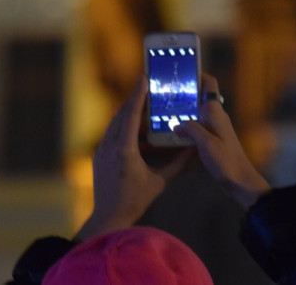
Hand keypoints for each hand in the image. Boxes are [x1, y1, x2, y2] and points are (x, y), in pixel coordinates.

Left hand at [75, 76, 193, 240]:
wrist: (109, 217)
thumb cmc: (135, 200)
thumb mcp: (159, 182)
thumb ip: (178, 165)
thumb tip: (195, 150)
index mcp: (124, 150)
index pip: (131, 115)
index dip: (138, 95)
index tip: (143, 78)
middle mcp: (109, 145)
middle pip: (122, 115)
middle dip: (135, 100)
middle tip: (148, 86)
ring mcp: (102, 150)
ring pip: (116, 124)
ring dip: (131, 114)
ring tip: (146, 106)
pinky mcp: (100, 155)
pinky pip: (113, 135)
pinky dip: (126, 129)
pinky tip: (139, 131)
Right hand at [174, 73, 269, 208]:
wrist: (239, 181)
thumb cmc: (226, 161)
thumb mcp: (205, 143)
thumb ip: (190, 129)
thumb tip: (176, 123)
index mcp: (215, 112)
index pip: (209, 84)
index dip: (198, 74)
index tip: (181, 71)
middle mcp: (215, 116)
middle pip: (199, 97)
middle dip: (184, 92)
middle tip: (164, 91)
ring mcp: (214, 128)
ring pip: (196, 112)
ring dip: (182, 110)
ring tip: (162, 109)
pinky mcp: (211, 140)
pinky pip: (196, 127)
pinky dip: (184, 126)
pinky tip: (171, 131)